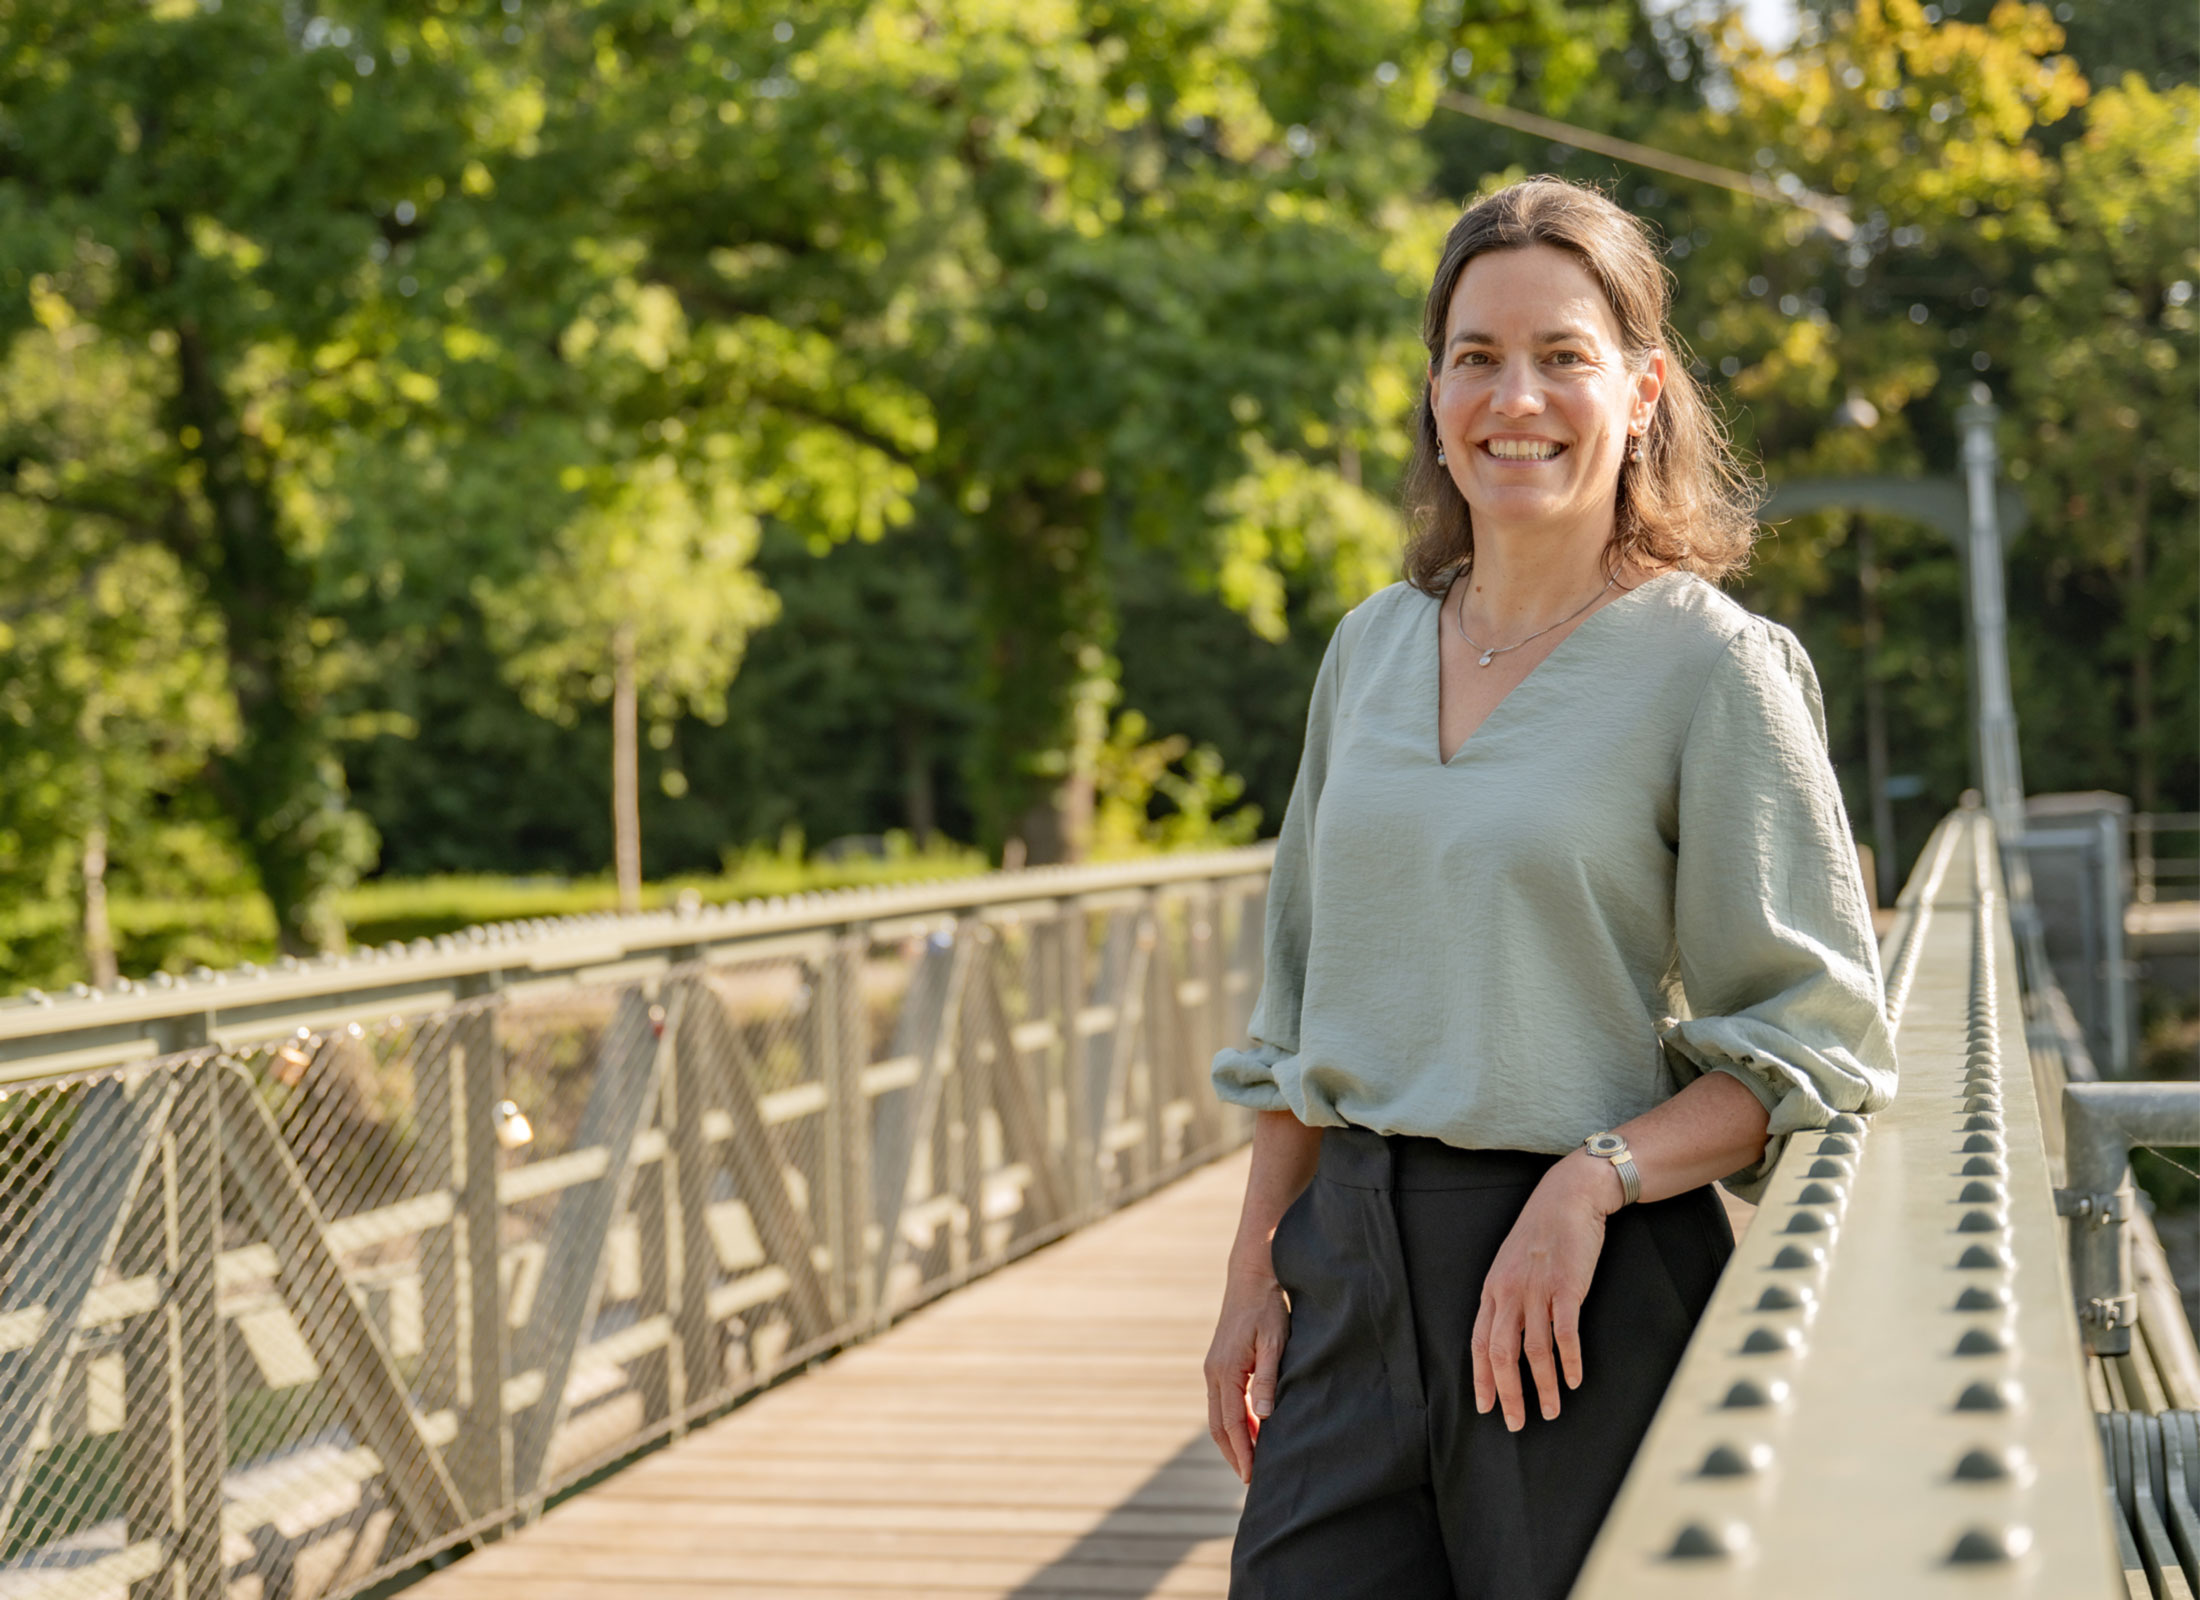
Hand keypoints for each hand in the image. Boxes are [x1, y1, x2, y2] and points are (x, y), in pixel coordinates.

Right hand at [1203, 1262, 1290, 1483]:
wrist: (1251, 1276)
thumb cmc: (1267, 1308)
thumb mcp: (1275, 1342)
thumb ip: (1269, 1379)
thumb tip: (1265, 1416)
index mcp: (1225, 1371)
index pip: (1233, 1423)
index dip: (1244, 1452)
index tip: (1253, 1477)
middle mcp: (1213, 1372)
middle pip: (1219, 1426)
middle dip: (1234, 1454)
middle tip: (1251, 1480)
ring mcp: (1213, 1368)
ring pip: (1218, 1415)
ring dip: (1233, 1440)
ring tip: (1251, 1462)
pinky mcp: (1219, 1363)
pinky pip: (1222, 1401)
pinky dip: (1233, 1422)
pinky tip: (1250, 1429)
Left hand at [1471, 1152, 1619, 1430]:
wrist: (1568, 1198)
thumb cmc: (1540, 1233)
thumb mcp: (1510, 1264)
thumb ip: (1506, 1297)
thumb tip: (1506, 1336)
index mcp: (1493, 1289)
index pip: (1479, 1343)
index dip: (1481, 1378)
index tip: (1485, 1407)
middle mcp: (1509, 1293)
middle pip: (1501, 1353)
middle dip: (1508, 1393)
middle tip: (1516, 1423)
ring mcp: (1538, 1290)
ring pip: (1535, 1350)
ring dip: (1542, 1386)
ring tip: (1551, 1411)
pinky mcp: (1566, 1287)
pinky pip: (1565, 1333)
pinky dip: (1569, 1361)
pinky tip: (1574, 1380)